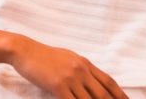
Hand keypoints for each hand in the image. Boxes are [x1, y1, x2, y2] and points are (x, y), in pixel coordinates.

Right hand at [12, 37, 127, 98]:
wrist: (25, 50)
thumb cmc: (44, 55)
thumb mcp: (68, 58)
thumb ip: (81, 69)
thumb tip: (93, 82)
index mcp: (84, 63)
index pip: (108, 81)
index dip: (120, 94)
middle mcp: (81, 70)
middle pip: (102, 94)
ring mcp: (70, 78)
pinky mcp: (58, 86)